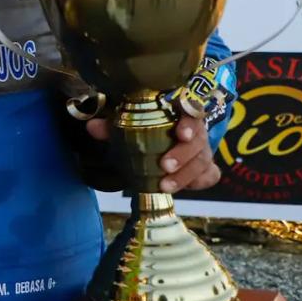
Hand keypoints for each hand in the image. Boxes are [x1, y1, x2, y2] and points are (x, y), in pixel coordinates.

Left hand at [85, 114, 220, 192]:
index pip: (191, 112)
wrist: (161, 140)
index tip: (180, 134)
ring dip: (185, 175)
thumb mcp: (128, 125)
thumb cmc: (146, 128)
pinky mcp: (205, 167)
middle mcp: (194, 131)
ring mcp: (202, 149)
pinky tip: (188, 188)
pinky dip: (200, 182)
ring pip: (202, 161)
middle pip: (198, 141)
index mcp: (178, 113)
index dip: (189, 123)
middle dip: (183, 154)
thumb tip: (92, 127)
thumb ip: (112, 125)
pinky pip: (210, 175)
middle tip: (165, 165)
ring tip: (165, 186)